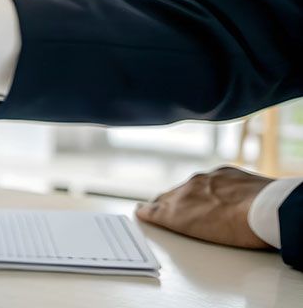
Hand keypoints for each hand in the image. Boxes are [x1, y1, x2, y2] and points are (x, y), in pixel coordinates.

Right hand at [136, 166, 272, 248]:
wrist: (267, 209)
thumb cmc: (237, 230)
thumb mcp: (200, 236)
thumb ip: (180, 223)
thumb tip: (161, 216)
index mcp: (176, 209)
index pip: (153, 209)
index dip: (146, 211)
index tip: (141, 211)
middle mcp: (186, 190)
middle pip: (169, 195)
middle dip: (166, 202)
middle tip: (167, 209)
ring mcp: (206, 179)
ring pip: (190, 186)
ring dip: (191, 194)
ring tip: (199, 206)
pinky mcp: (225, 172)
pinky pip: (212, 179)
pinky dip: (213, 186)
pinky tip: (222, 195)